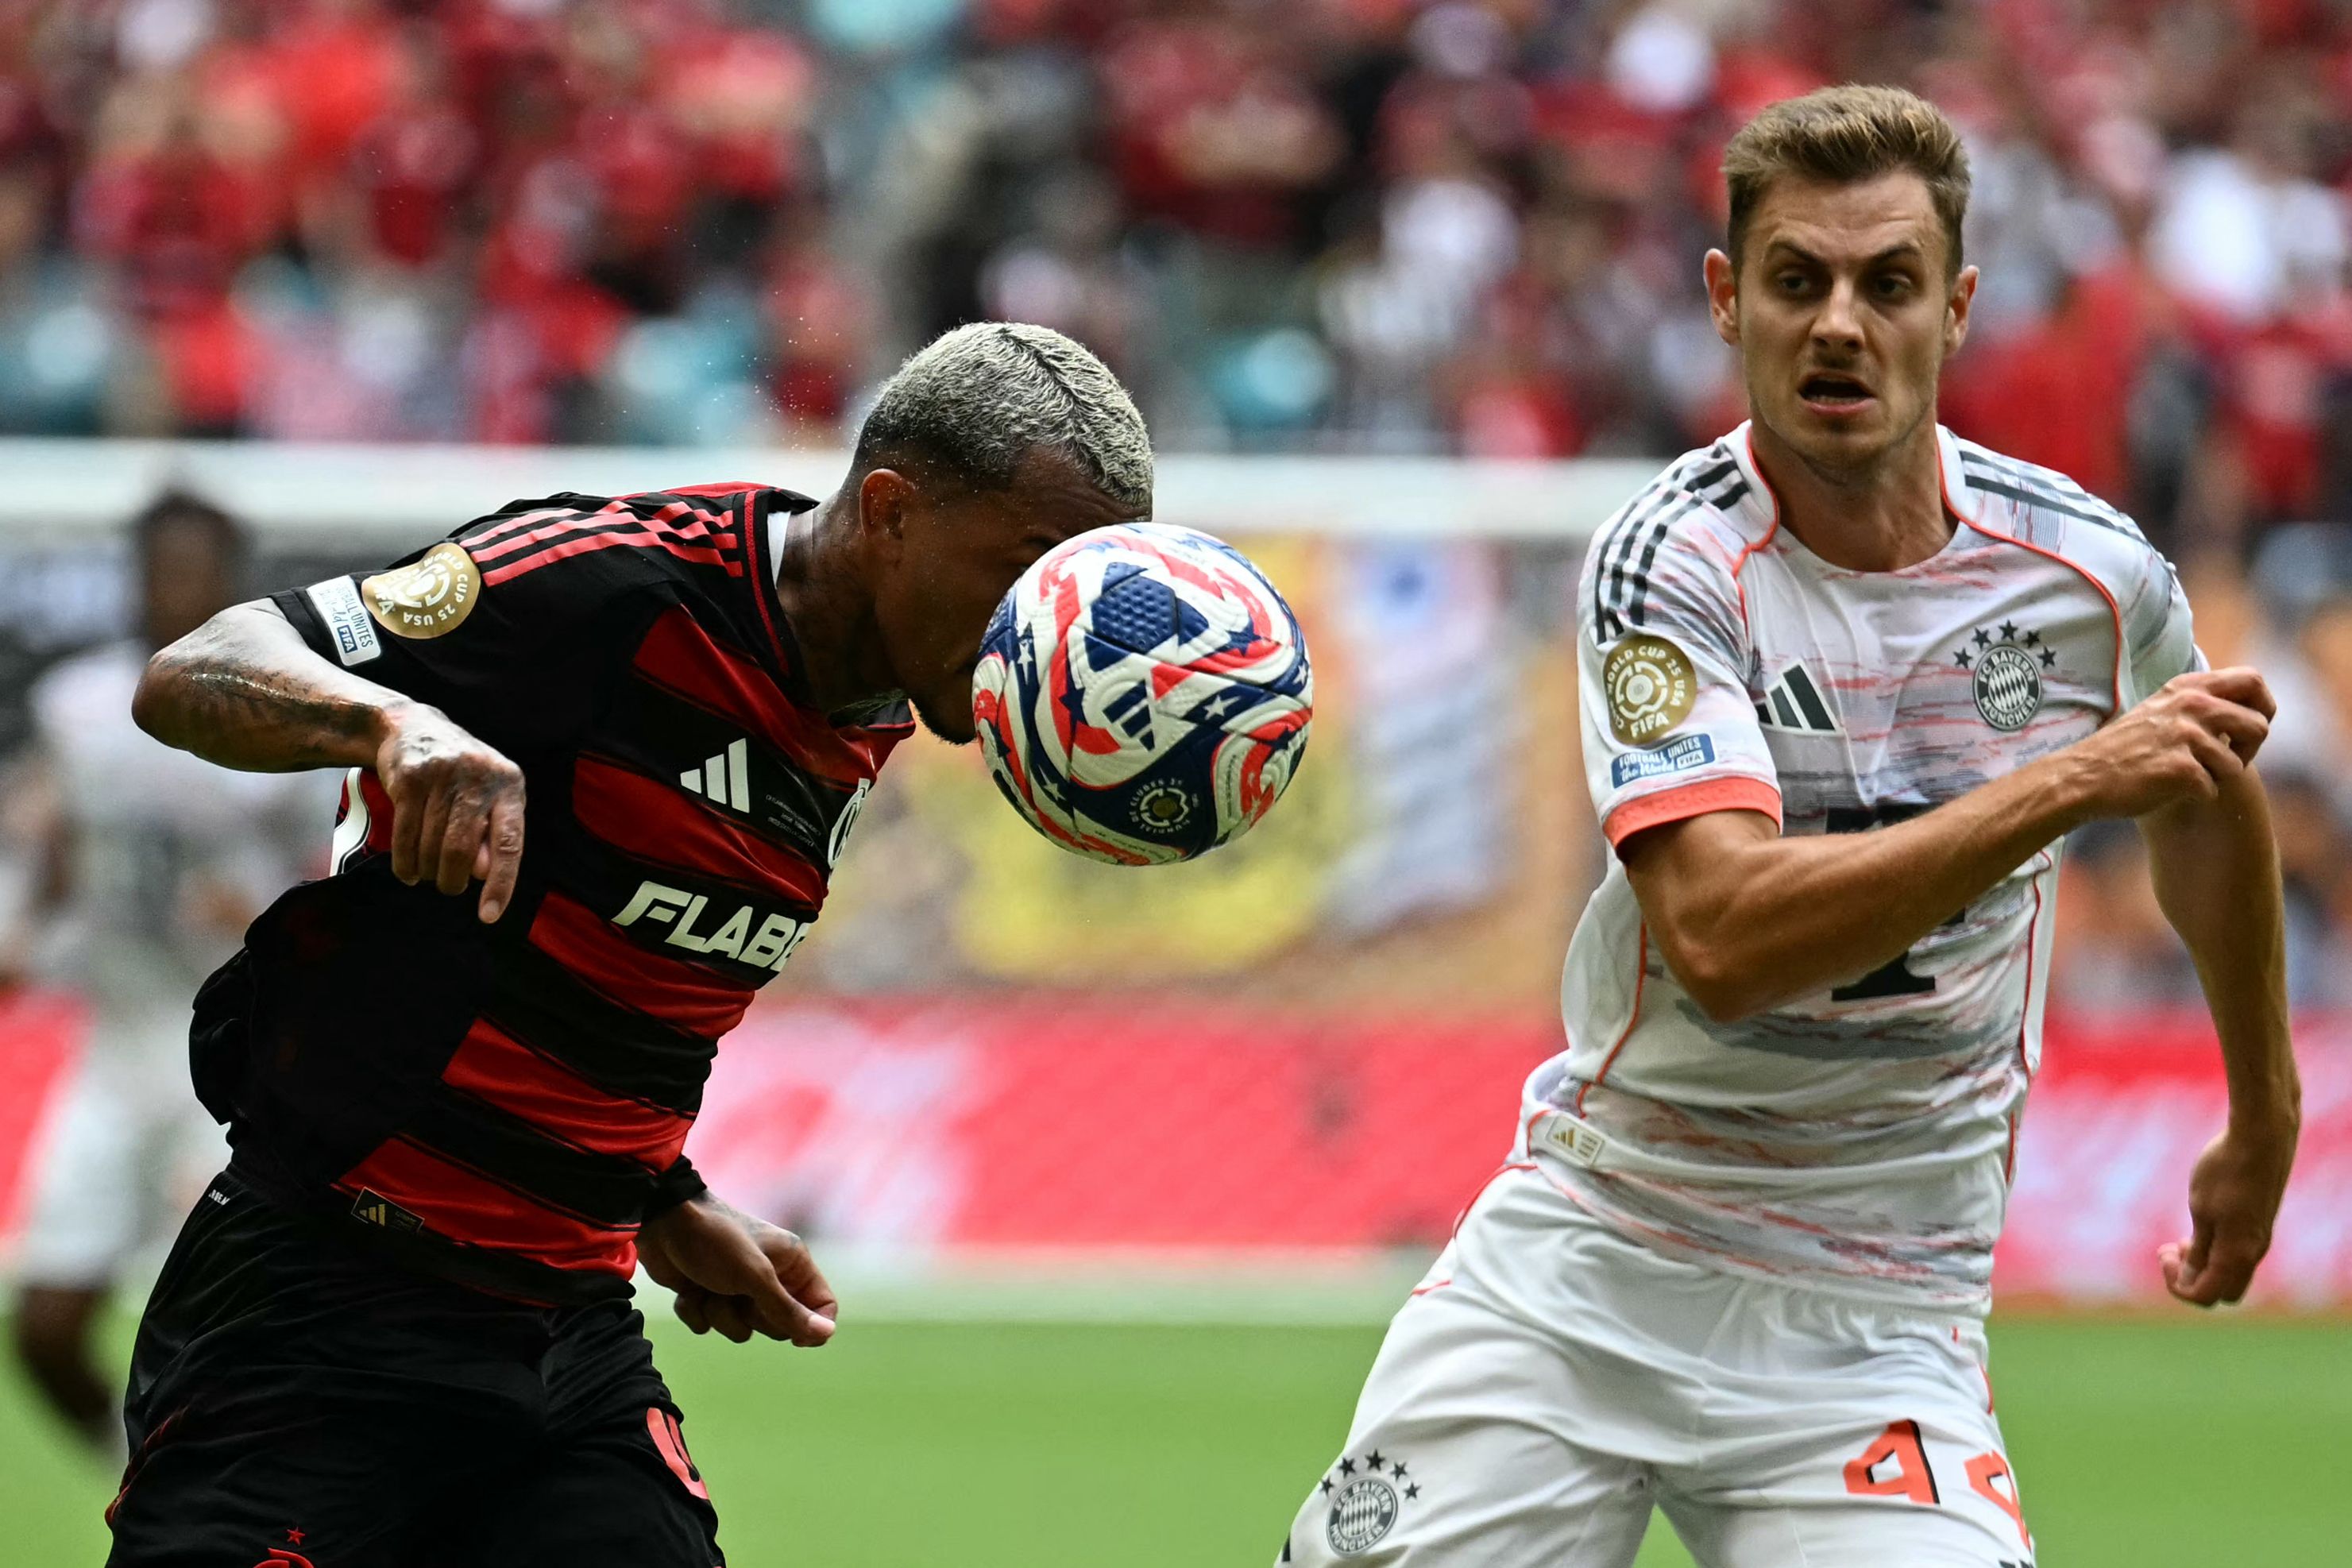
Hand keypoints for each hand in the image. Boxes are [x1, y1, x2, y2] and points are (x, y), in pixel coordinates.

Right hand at [374, 700, 524, 922]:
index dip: (501, 883)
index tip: (489, 916)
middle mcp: (480, 776)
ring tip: (426, 875)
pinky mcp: (409, 777)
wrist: (413, 727)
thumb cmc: (460, 775)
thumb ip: (491, 834)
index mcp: (509, 784)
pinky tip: (408, 871)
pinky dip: (405, 862)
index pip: (509, 843)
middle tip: (448, 887)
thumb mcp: (488, 797)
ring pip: (432, 845)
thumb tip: (485, 874)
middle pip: (462, 849)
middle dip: (452, 879)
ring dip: (427, 871)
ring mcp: (443, 774)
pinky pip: (405, 835)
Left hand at [637, 1194, 837, 1346]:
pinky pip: (709, 1325)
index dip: (813, 1325)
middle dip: (752, 1316)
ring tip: (707, 1288)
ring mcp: (737, 1287)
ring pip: (741, 1329)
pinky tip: (688, 1289)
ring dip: (719, 1313)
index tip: (795, 1339)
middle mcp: (770, 1276)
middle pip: (779, 1324)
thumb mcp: (755, 1277)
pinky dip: (696, 1311)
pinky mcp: (708, 1293)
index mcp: (792, 1263)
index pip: (823, 1305)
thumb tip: (827, 1333)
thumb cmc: (716, 1241)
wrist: (662, 1222)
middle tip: (739, 1292)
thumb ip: (788, 1309)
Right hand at [2066, 668, 2273, 820]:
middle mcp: (2191, 705)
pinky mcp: (2182, 768)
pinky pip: (2213, 789)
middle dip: (2250, 750)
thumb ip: (2199, 702)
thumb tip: (2245, 705)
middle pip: (2259, 725)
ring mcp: (2187, 736)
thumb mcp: (2160, 708)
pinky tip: (2168, 789)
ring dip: (2215, 778)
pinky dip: (2195, 796)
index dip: (2262, 707)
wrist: (2082, 777)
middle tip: (2225, 761)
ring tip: (2183, 776)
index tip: (2246, 728)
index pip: (2253, 680)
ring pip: (2236, 765)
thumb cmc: (2123, 748)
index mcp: (2188, 687)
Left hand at [2159, 1120, 2296, 1306]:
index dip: (2178, 1286)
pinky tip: (2201, 1223)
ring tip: (2180, 1239)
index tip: (2163, 1254)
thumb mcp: (2202, 1209)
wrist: (2261, 1139)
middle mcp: (2254, 1253)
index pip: (2206, 1296)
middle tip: (2171, 1250)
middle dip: (2192, 1279)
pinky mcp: (2259, 1224)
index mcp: (2237, 1255)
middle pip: (2223, 1291)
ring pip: (2231, 1272)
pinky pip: (2238, 1253)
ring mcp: (2259, 1239)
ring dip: (2203, 1263)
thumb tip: (2191, 1277)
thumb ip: (2200, 1248)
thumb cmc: (2225, 1171)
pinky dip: (2216, 1249)